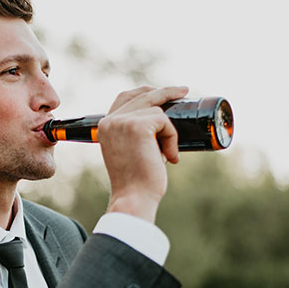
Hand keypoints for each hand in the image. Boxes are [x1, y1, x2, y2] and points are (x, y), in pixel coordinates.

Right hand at [98, 85, 188, 222]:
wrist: (134, 197)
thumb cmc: (136, 181)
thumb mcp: (131, 151)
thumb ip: (138, 135)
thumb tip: (163, 122)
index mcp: (105, 126)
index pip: (124, 98)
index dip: (145, 92)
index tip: (164, 93)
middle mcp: (110, 121)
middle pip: (142, 94)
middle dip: (165, 90)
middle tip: (183, 91)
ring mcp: (123, 122)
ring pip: (158, 110)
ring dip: (169, 132)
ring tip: (167, 154)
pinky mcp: (138, 126)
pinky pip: (165, 122)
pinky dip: (172, 138)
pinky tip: (168, 157)